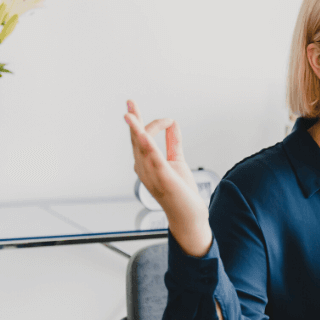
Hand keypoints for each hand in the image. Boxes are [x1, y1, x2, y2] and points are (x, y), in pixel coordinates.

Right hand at [124, 100, 211, 255]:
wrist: (189, 216)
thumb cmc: (181, 192)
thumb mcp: (177, 161)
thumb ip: (174, 143)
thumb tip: (174, 124)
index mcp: (146, 164)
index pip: (139, 138)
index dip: (139, 121)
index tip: (153, 112)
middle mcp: (144, 169)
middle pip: (136, 140)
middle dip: (133, 121)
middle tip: (130, 103)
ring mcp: (152, 175)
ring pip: (142, 148)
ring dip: (136, 130)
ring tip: (130, 115)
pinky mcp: (164, 179)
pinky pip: (154, 160)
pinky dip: (148, 147)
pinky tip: (144, 135)